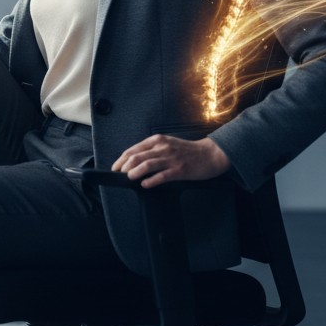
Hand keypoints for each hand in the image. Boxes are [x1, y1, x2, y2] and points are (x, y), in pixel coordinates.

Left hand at [110, 134, 230, 187]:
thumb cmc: (188, 150)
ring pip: (147, 165)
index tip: (115, 167)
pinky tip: (145, 185)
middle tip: (119, 174)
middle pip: (137, 157)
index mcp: (158, 141)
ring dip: (135, 172)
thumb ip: (152, 149)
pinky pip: (162, 176)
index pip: (134, 149)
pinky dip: (151, 181)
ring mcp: (171, 159)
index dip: (121, 159)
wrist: (210, 154)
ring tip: (129, 177)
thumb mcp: (167, 143)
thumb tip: (134, 160)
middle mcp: (163, 148)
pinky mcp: (179, 170)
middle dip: (124, 166)